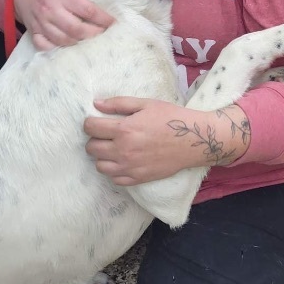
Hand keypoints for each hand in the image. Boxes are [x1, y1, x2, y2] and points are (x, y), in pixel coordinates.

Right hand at [13, 0, 119, 49]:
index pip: (88, 11)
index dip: (104, 19)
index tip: (114, 23)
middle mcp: (52, 9)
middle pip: (76, 29)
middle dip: (94, 34)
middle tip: (105, 35)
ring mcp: (41, 23)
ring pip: (63, 40)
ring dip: (79, 43)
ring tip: (91, 42)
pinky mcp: (34, 32)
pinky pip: (45, 46)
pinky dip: (57, 49)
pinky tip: (69, 48)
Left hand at [84, 98, 251, 186]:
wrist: (194, 140)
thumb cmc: (171, 118)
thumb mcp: (146, 104)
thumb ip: (119, 103)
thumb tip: (96, 104)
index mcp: (124, 130)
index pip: (90, 128)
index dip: (90, 123)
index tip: (96, 122)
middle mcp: (123, 150)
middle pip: (91, 148)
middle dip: (95, 139)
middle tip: (105, 135)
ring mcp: (130, 167)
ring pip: (99, 166)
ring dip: (102, 156)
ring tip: (113, 148)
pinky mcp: (138, 179)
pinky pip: (115, 179)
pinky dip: (114, 170)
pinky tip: (123, 161)